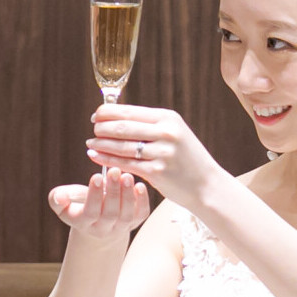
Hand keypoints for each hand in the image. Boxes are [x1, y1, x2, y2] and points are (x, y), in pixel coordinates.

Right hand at [49, 166, 150, 242]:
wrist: (97, 223)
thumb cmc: (78, 206)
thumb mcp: (63, 203)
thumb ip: (57, 199)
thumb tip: (59, 197)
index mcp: (83, 223)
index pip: (90, 212)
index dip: (94, 196)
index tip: (96, 176)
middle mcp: (102, 229)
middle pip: (110, 214)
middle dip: (113, 192)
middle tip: (115, 171)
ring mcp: (120, 227)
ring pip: (126, 215)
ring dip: (128, 195)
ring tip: (127, 176)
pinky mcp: (134, 222)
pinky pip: (140, 215)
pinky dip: (142, 202)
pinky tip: (140, 185)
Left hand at [85, 104, 227, 209]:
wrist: (206, 185)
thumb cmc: (186, 159)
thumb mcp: (174, 133)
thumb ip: (149, 125)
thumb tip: (117, 117)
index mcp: (168, 118)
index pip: (130, 111)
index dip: (108, 113)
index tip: (96, 116)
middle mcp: (166, 132)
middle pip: (123, 127)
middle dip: (102, 128)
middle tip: (92, 130)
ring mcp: (162, 152)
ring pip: (121, 146)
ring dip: (101, 144)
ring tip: (90, 143)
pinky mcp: (157, 172)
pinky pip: (124, 163)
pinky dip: (106, 159)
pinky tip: (96, 157)